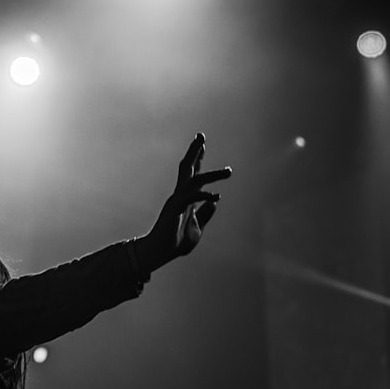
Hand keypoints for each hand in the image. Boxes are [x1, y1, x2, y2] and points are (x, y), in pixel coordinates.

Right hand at [136, 133, 231, 271]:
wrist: (160, 253)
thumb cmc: (176, 243)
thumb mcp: (197, 228)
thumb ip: (205, 215)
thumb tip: (215, 202)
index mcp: (185, 199)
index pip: (193, 174)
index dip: (198, 158)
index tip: (202, 143)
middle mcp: (180, 195)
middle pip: (187, 168)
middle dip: (194, 151)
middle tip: (201, 135)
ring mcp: (176, 201)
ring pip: (194, 180)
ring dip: (212, 175)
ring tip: (229, 172)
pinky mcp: (174, 209)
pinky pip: (190, 198)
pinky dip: (204, 196)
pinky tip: (216, 196)